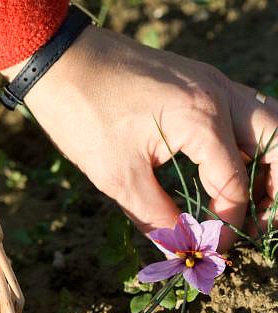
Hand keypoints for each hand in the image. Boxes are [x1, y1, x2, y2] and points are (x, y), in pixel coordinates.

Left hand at [4, 26, 277, 250]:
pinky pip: (239, 110)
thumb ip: (155, 216)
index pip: (235, 183)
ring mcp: (211, 81)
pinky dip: (243, 141)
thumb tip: (178, 246)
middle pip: (275, 143)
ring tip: (247, 198)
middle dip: (272, 188)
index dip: (228, 223)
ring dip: (264, 160)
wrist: (58, 62)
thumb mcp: (117, 176)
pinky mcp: (196, 80)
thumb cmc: (83, 115)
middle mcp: (218, 95)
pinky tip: (222, 165)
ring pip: (265, 121)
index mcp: (202, 120)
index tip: (212, 247)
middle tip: (256, 221)